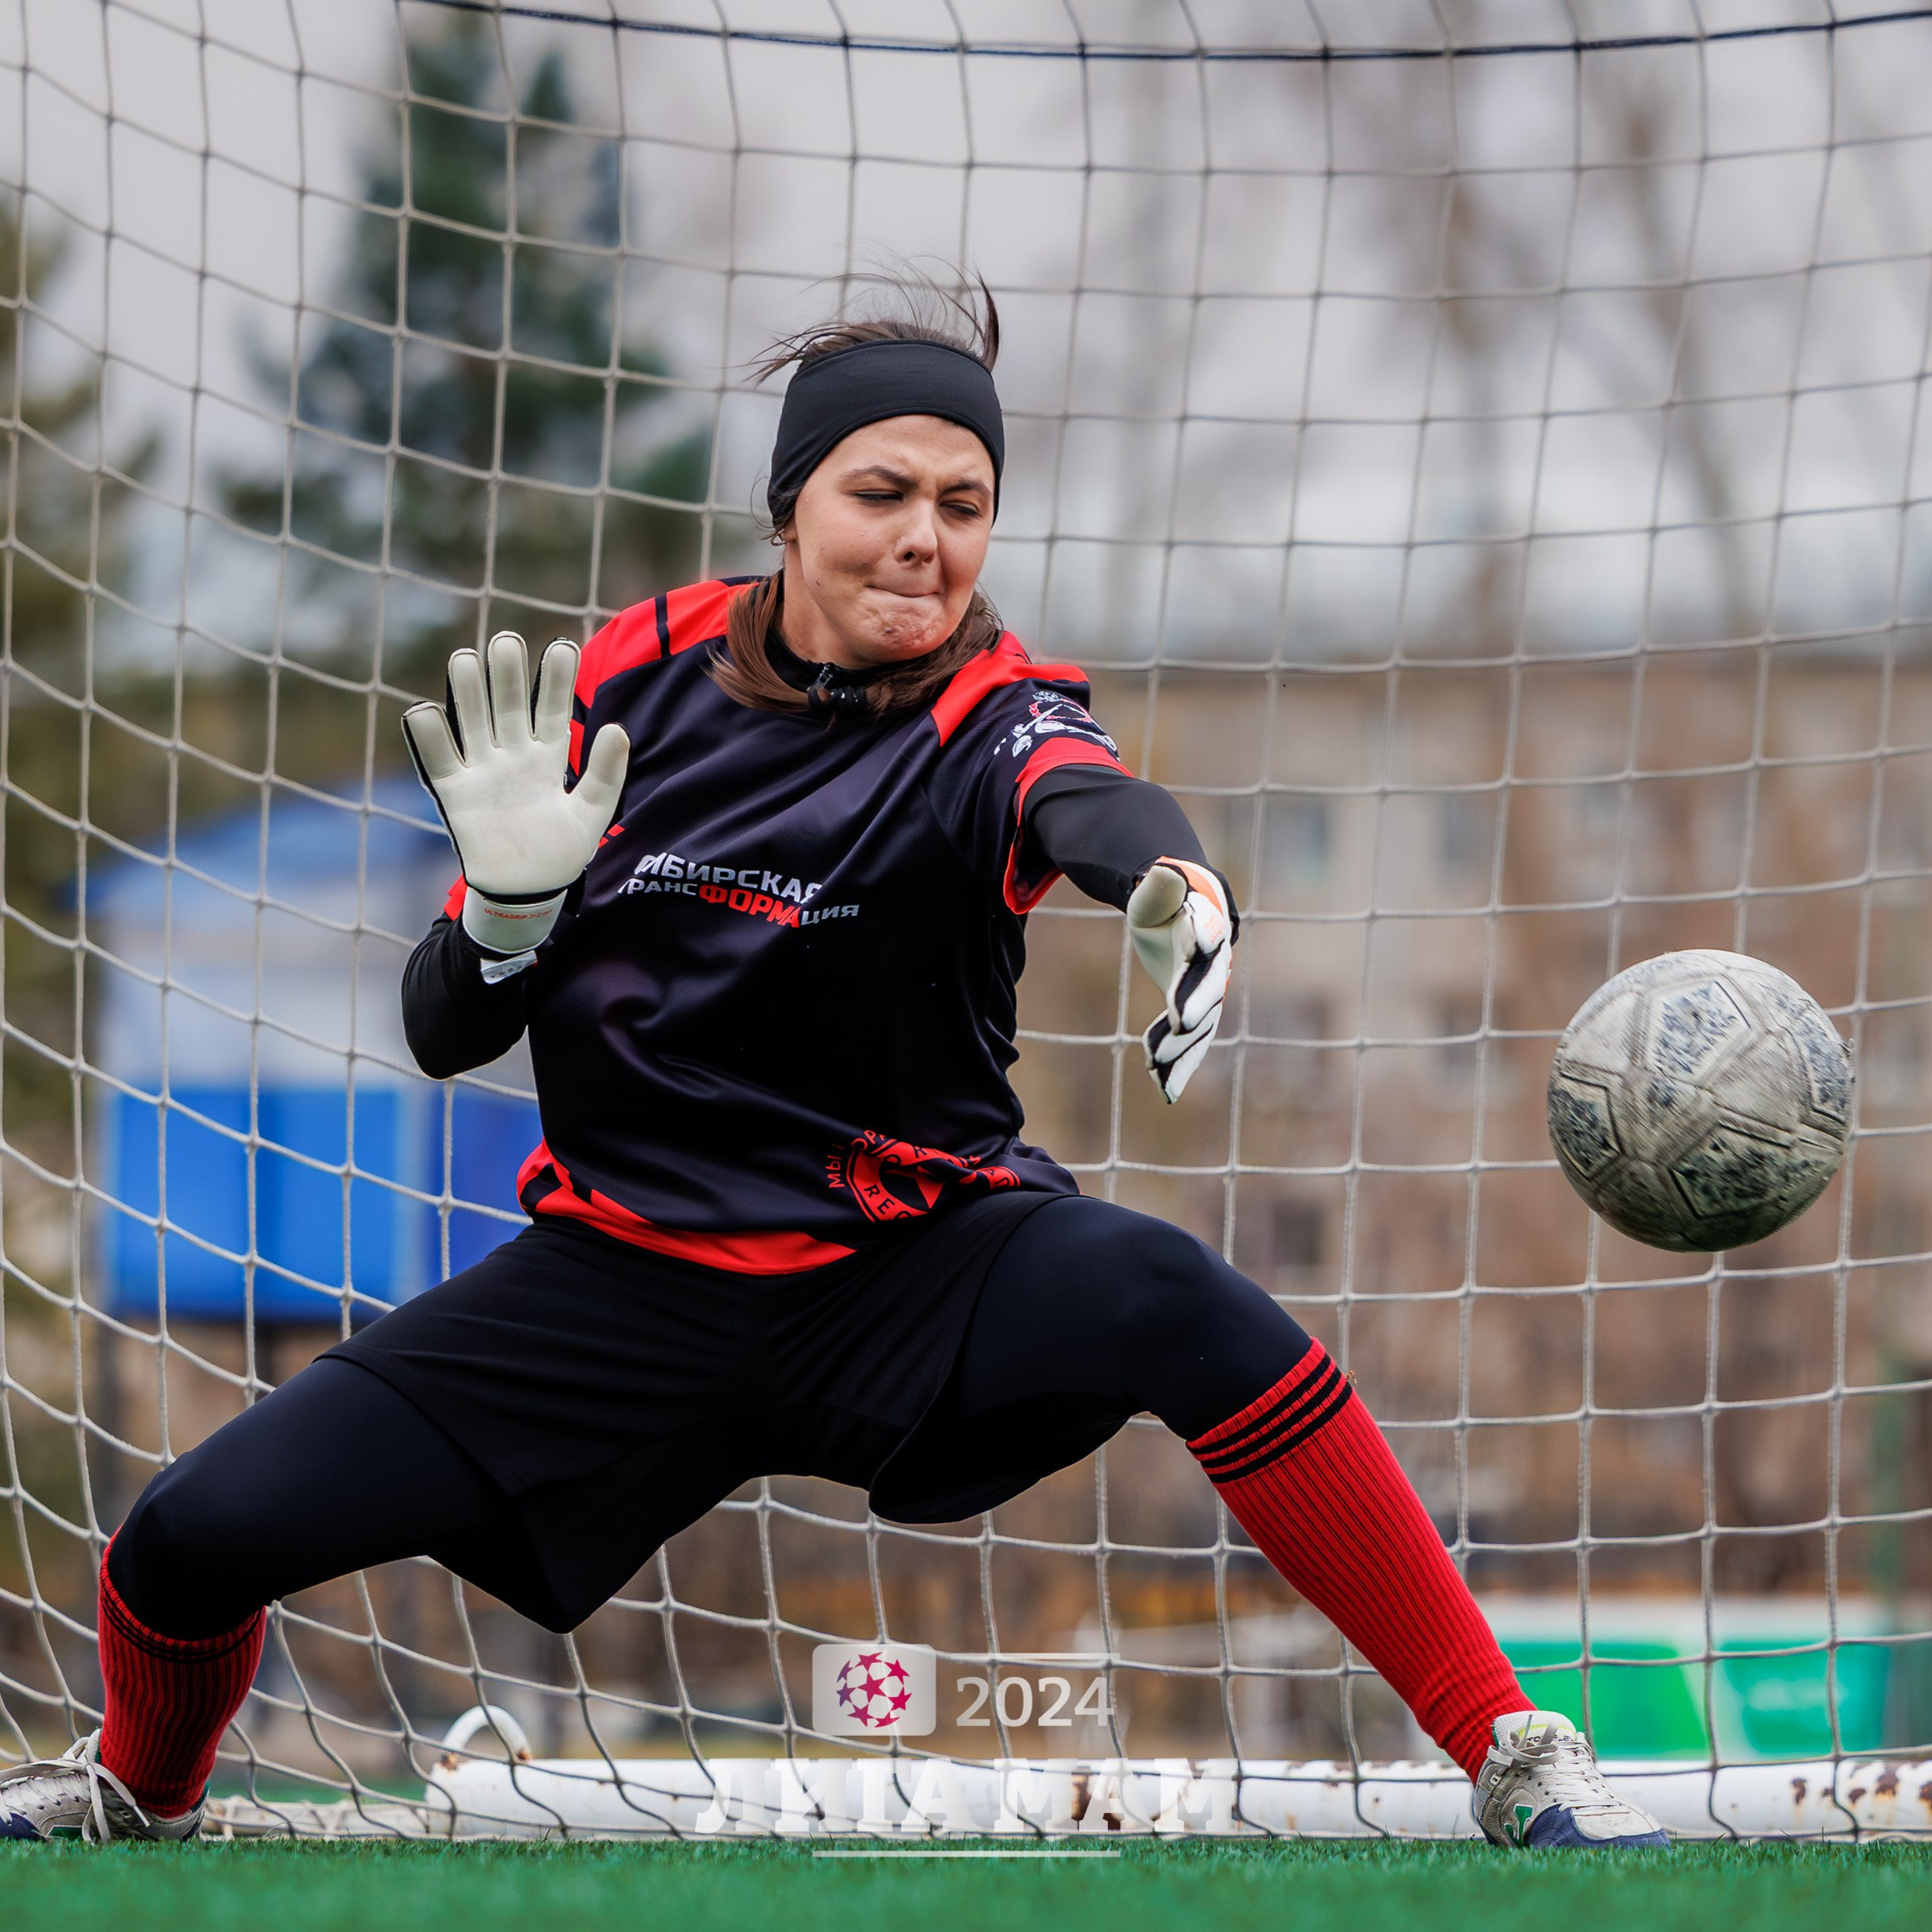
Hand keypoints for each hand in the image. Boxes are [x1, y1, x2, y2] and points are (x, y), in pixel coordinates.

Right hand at [403, 632, 628, 955]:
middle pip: (508, 707)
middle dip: (507, 675)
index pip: (552, 710)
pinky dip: (429, 738)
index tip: (562, 647)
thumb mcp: (593, 813)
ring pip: (473, 723)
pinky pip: (439, 761)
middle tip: (505, 641)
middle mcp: (513, 757)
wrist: (528, 894)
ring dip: (468, 693)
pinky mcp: (456, 795)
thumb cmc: (562, 853)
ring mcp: (483, 772)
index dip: (556, 680)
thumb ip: (607, 772)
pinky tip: (423, 710)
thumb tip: (618, 728)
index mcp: (547, 758)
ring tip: (466, 658)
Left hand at [1126, 858, 1233, 1102]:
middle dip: (1194, 1016)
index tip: (1181, 1007)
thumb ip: (1160, 885)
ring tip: (1160, 1075)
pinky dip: (1180, 1062)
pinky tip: (1166, 1089)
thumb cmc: (1161, 892)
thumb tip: (1164, 871)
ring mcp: (1210, 986)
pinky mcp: (1198, 1005)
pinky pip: (1193, 1036)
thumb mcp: (1154, 887)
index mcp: (1207, 927)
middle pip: (1208, 992)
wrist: (1181, 903)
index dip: (1195, 980)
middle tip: (1177, 1035)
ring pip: (1202, 1022)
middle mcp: (1215, 961)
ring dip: (1183, 1050)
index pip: (1204, 953)